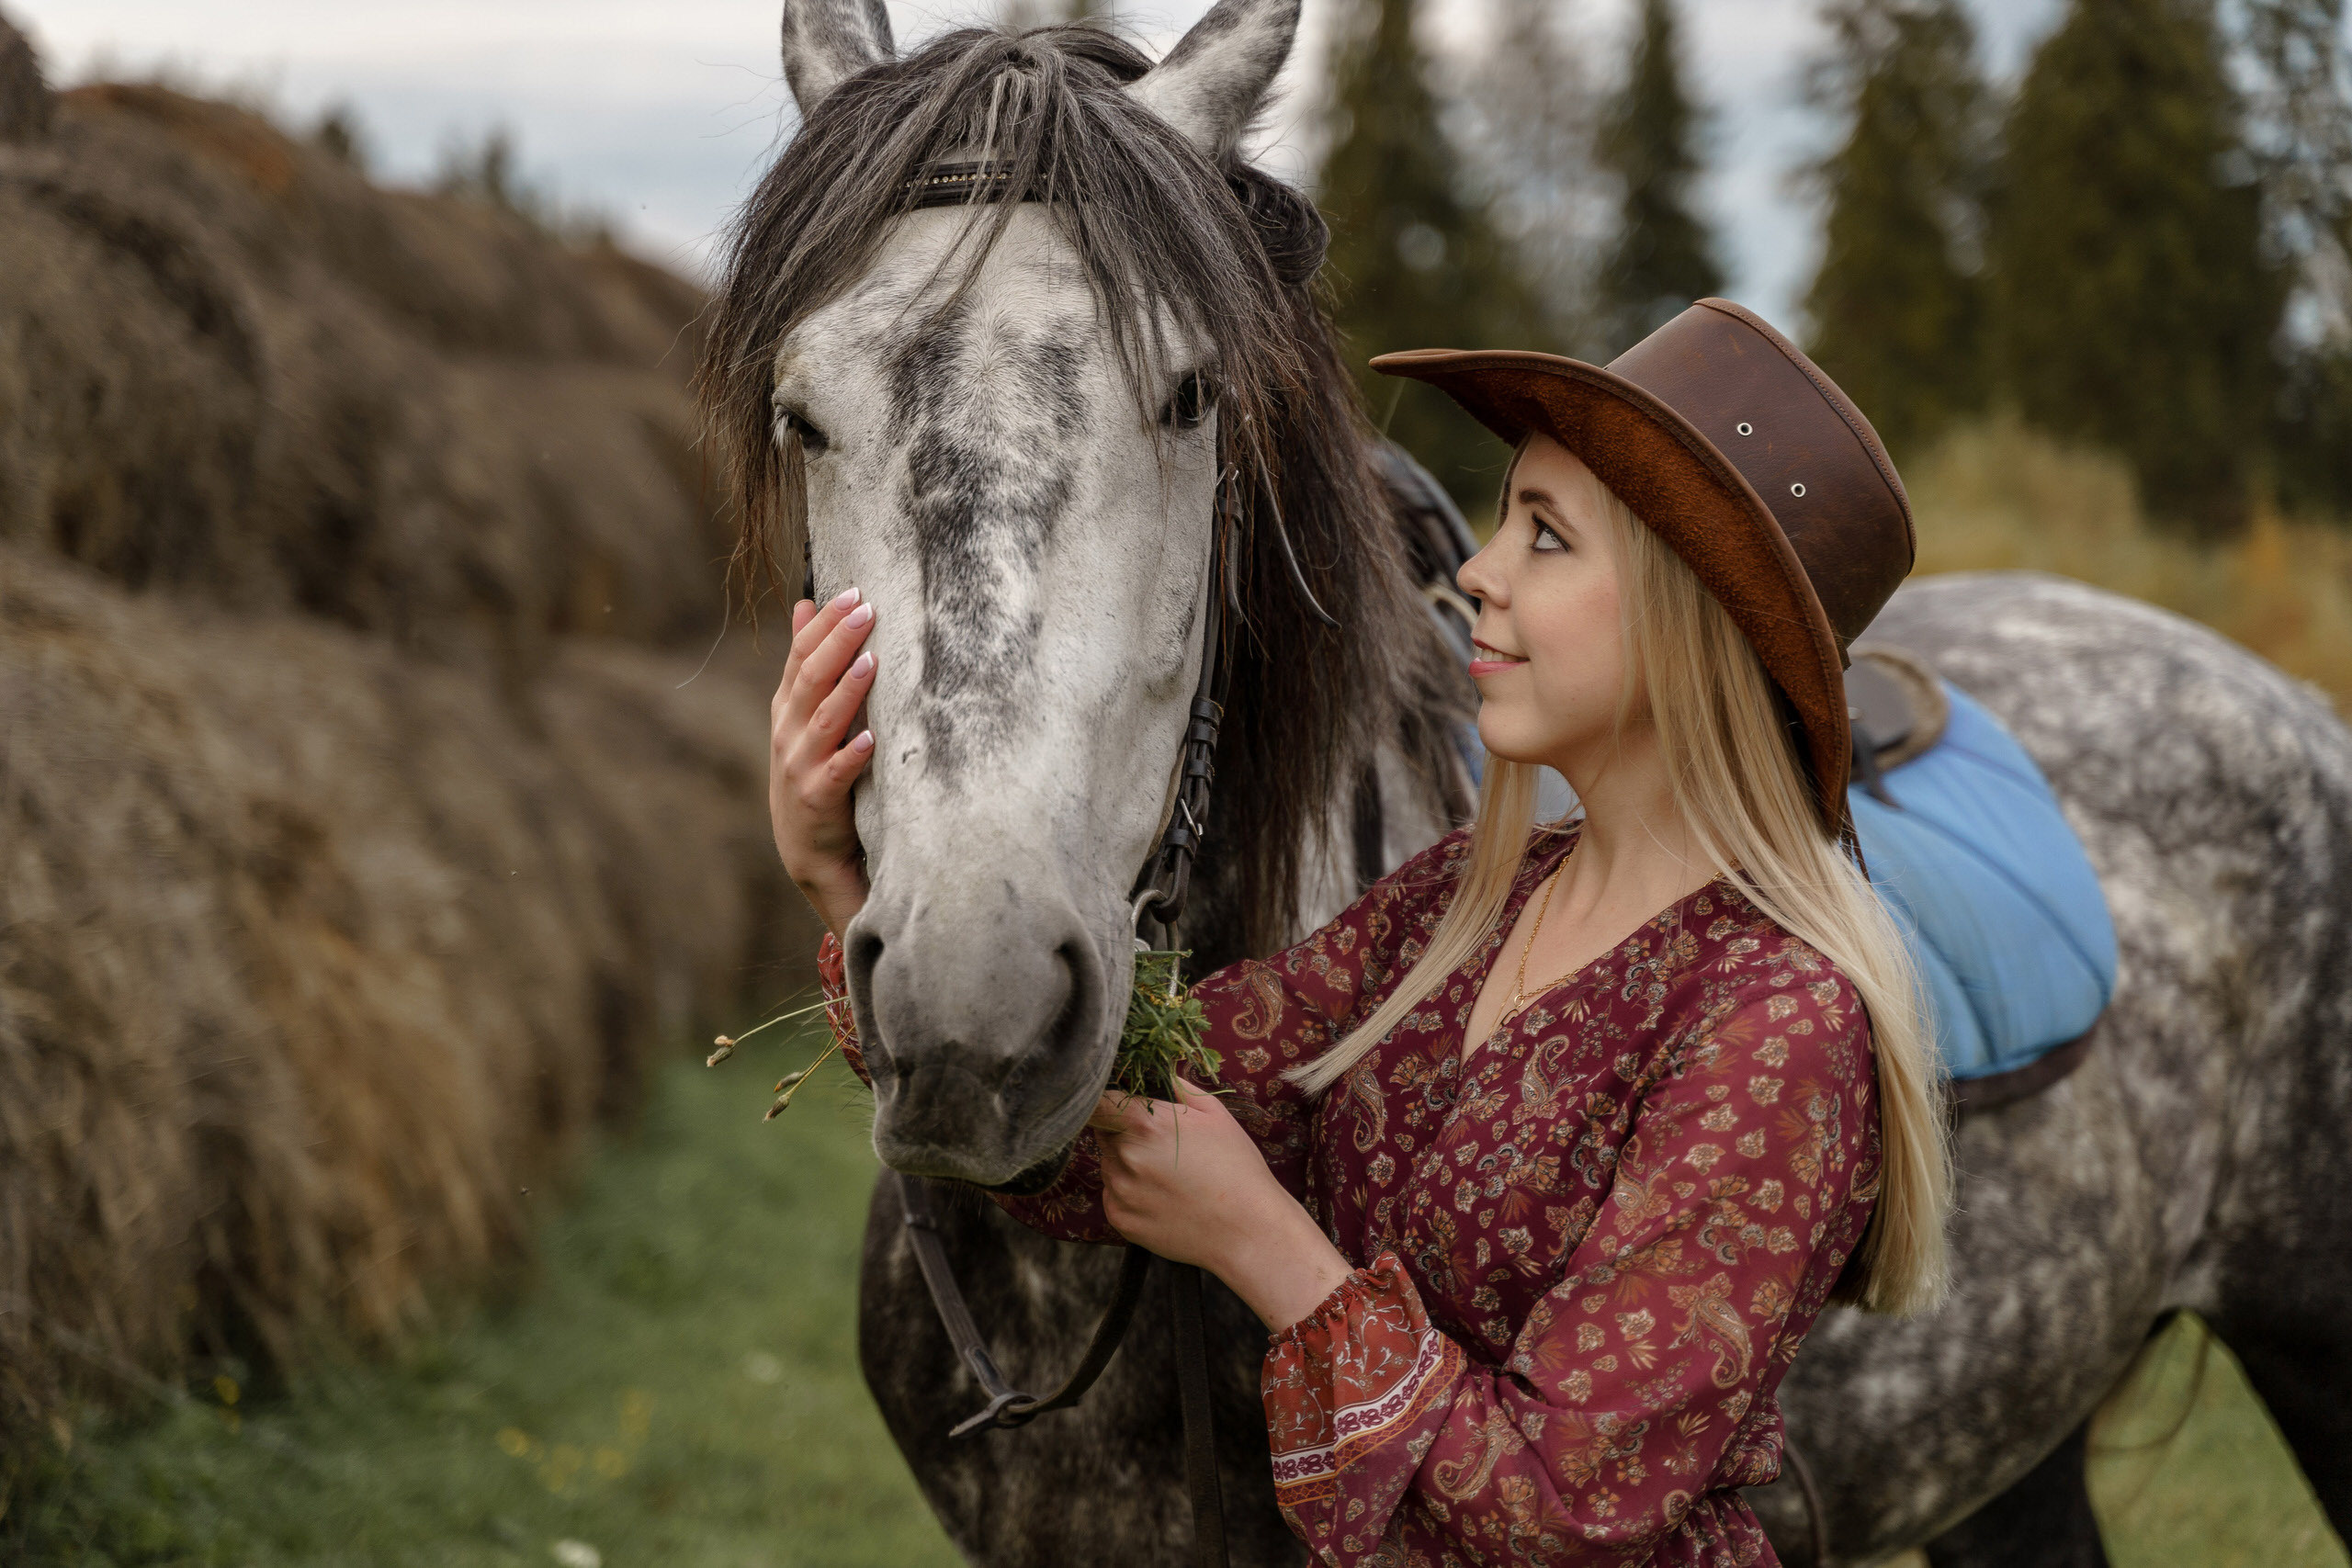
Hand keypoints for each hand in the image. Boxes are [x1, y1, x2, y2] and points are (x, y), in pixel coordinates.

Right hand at [770, 586, 876, 938]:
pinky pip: (837, 773)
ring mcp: (800, 766)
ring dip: (848, 691)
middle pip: (811, 679)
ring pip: (824, 721)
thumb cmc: (814, 772)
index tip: (852, 592)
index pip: (801, 656)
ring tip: (872, 662)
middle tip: (866, 609)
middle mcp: (788, 732)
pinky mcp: (818, 799)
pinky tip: (871, 738)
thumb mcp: (802, 715)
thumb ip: (806, 663)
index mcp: (787, 708)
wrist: (809, 850)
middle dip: (838, 642)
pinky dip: (852, 755)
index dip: (824, 624)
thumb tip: (806, 604)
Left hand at [1089, 1079, 1355, 1331]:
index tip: (1115, 1103)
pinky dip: (1130, 1193)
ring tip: (1168, 1175)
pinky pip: (1113, 1195)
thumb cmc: (1236, 1168)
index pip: (1098, 1101)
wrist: (1247, 1230)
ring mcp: (1119, 1190)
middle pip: (1105, 1132)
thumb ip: (1179, 1087)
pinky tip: (1164, 1197)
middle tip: (1161, 1145)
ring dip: (1127, 1163)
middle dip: (1124, 1132)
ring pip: (1109, 1164)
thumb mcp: (1215, 1115)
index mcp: (1144, 1124)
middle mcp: (1124, 1157)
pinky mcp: (1119, 1219)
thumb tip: (1161, 1070)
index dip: (1104, 1100)